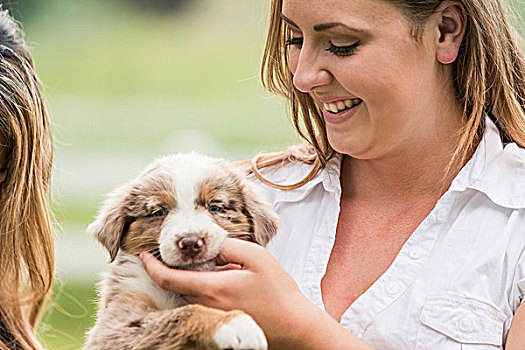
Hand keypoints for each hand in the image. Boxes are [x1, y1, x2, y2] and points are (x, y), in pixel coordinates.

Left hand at [139, 238, 317, 347]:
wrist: (294, 326)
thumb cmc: (279, 291)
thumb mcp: (256, 257)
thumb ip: (228, 246)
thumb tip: (208, 242)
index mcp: (212, 288)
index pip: (168, 278)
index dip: (151, 266)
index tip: (142, 254)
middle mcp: (206, 306)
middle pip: (176, 285)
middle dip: (171, 269)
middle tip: (178, 251)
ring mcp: (212, 317)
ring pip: (188, 294)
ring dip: (187, 279)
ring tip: (202, 264)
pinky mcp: (220, 322)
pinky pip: (200, 303)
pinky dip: (199, 289)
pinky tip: (218, 279)